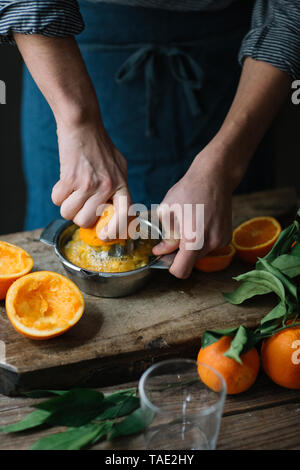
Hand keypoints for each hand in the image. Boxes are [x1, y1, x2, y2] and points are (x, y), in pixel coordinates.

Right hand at [52, 119, 130, 231]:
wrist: (83, 124)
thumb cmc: (99, 145)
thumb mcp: (118, 165)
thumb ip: (117, 187)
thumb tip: (112, 211)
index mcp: (121, 184)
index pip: (124, 215)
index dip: (114, 230)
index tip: (103, 235)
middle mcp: (107, 186)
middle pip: (86, 221)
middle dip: (79, 217)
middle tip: (80, 204)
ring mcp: (89, 183)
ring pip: (69, 213)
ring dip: (66, 206)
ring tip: (71, 191)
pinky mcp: (70, 178)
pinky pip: (57, 200)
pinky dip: (57, 194)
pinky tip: (64, 182)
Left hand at [152, 143, 233, 278]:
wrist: (215, 177)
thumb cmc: (189, 190)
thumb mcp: (167, 212)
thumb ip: (165, 237)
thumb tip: (160, 251)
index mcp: (194, 239)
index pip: (181, 271)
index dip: (170, 267)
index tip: (165, 257)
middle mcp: (211, 244)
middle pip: (190, 262)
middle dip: (179, 254)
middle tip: (173, 235)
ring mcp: (221, 241)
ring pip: (199, 255)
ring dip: (190, 246)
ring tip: (188, 224)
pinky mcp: (226, 237)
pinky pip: (208, 247)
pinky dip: (201, 241)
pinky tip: (198, 223)